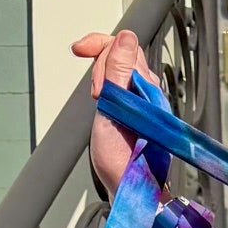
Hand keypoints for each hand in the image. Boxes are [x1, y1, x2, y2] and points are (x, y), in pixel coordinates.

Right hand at [73, 28, 149, 197]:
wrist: (129, 189)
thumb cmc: (123, 160)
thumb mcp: (114, 111)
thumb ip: (118, 72)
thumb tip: (125, 38)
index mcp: (147, 88)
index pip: (125, 45)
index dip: (100, 42)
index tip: (79, 49)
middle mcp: (148, 91)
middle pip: (121, 54)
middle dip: (99, 63)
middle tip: (95, 93)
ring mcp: (143, 100)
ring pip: (117, 69)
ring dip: (100, 77)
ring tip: (98, 101)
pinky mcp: (135, 108)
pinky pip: (118, 84)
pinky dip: (103, 87)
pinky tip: (101, 103)